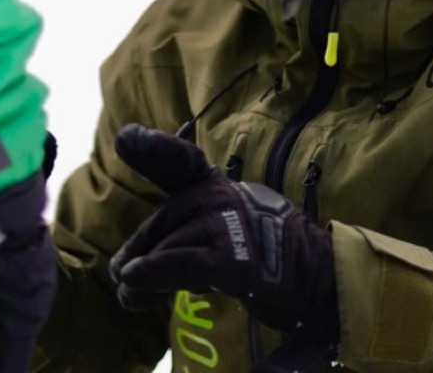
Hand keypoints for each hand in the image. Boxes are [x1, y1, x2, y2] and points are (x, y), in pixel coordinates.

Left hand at [109, 124, 337, 370]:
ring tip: (128, 293)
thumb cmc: (250, 252)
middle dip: (140, 249)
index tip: (125, 138)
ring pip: (167, 245)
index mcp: (211, 183)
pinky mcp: (234, 257)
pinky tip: (132, 282)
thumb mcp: (207, 235)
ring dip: (141, 273)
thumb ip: (168, 242)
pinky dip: (154, 272)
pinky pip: (183, 262)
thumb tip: (124, 271)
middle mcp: (219, 195)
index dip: (152, 148)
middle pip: (162, 220)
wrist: (310, 277)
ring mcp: (228, 222)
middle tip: (122, 272)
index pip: (179, 160)